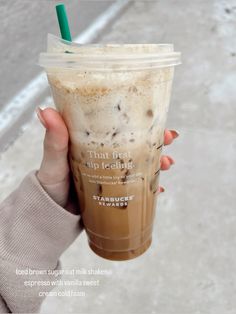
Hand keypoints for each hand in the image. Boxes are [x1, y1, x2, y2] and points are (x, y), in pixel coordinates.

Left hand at [36, 107, 178, 210]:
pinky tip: (160, 189)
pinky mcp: (115, 190)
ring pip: (141, 163)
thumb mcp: (53, 161)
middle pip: (136, 143)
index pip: (120, 126)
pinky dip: (150, 187)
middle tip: (169, 140)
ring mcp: (112, 172)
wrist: (51, 214)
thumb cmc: (50, 185)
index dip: (140, 121)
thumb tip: (45, 111)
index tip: (157, 118)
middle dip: (156, 139)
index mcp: (94, 142)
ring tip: (167, 165)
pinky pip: (137, 186)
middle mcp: (106, 154)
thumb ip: (53, 140)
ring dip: (157, 161)